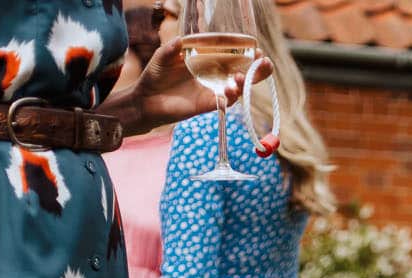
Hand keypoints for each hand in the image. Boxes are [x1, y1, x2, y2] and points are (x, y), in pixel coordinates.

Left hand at [105, 40, 261, 133]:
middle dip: (257, 69)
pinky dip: (232, 96)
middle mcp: (214, 76)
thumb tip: (180, 39)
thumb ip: (171, 48)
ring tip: (240, 78)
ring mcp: (213, 91)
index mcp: (206, 62)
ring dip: (245, 83)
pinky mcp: (209, 104)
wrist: (146, 100)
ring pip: (238, 88)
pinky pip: (226, 101)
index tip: (257, 49)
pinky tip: (231, 90)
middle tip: (265, 62)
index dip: (246, 53)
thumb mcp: (162, 57)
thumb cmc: (155, 77)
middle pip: (242, 72)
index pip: (231, 56)